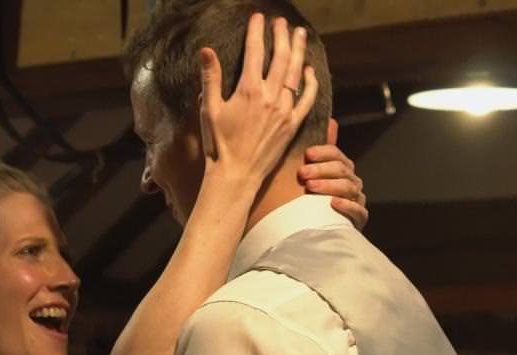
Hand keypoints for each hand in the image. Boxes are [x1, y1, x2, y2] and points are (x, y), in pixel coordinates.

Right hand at [199, 14, 317, 183]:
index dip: (257, 32)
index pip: (255, 52)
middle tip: (281, 22)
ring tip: (300, 34)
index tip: (258, 17)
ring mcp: (284, 110)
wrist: (237, 175)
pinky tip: (310, 71)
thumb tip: (206, 50)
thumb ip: (211, 78)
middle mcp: (270, 97)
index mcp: (248, 90)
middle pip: (280, 58)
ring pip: (296, 74)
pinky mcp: (292, 125)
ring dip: (298, 51)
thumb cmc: (219, 144)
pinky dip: (311, 83)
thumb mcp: (209, 109)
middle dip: (281, 36)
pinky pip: (307, 100)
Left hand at [300, 119, 368, 229]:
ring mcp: (357, 200)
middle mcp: (352, 182)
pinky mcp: (359, 218)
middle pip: (341, 170)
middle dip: (321, 170)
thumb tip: (331, 120)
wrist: (316, 229)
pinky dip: (346, 206)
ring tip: (311, 187)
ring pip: (348, 188)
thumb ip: (321, 150)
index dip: (323, 152)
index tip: (307, 154)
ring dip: (329, 186)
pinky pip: (358, 211)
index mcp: (342, 169)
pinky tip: (333, 203)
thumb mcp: (312, 173)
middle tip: (302, 173)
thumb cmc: (312, 198)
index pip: (337, 154)